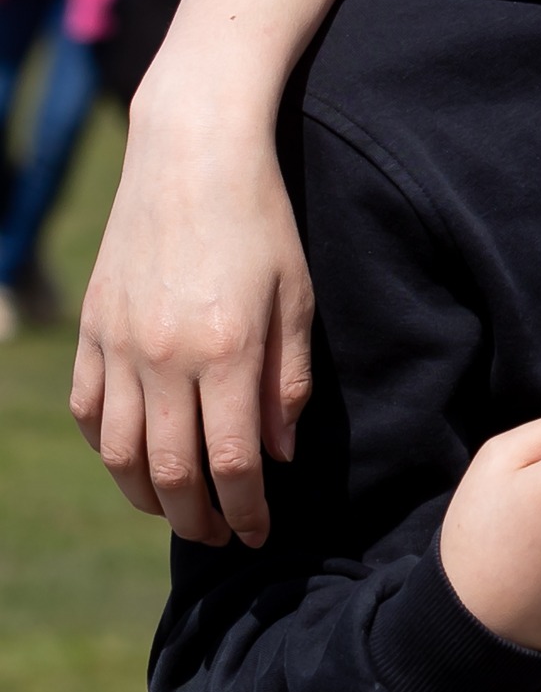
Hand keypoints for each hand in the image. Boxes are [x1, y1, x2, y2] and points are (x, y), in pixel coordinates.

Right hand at [71, 82, 312, 548]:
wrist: (192, 155)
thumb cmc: (263, 221)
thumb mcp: (297, 298)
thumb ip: (289, 382)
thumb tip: (279, 455)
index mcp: (228, 352)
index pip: (233, 462)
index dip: (247, 509)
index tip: (260, 532)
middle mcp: (165, 359)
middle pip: (171, 472)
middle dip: (198, 518)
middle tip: (220, 536)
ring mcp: (120, 345)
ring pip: (121, 453)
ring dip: (148, 495)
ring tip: (178, 509)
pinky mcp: (93, 329)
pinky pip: (91, 410)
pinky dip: (109, 447)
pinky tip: (134, 458)